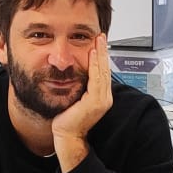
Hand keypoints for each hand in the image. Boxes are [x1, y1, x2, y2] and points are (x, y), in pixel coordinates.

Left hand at [50, 34, 113, 165]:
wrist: (66, 135)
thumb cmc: (67, 119)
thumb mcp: (75, 98)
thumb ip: (80, 87)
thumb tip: (77, 72)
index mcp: (101, 97)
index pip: (103, 73)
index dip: (102, 58)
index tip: (99, 44)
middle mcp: (105, 98)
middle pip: (106, 70)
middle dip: (104, 52)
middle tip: (101, 37)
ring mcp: (102, 100)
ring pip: (103, 72)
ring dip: (101, 54)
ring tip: (99, 41)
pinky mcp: (95, 102)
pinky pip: (97, 79)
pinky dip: (95, 65)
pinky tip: (93, 54)